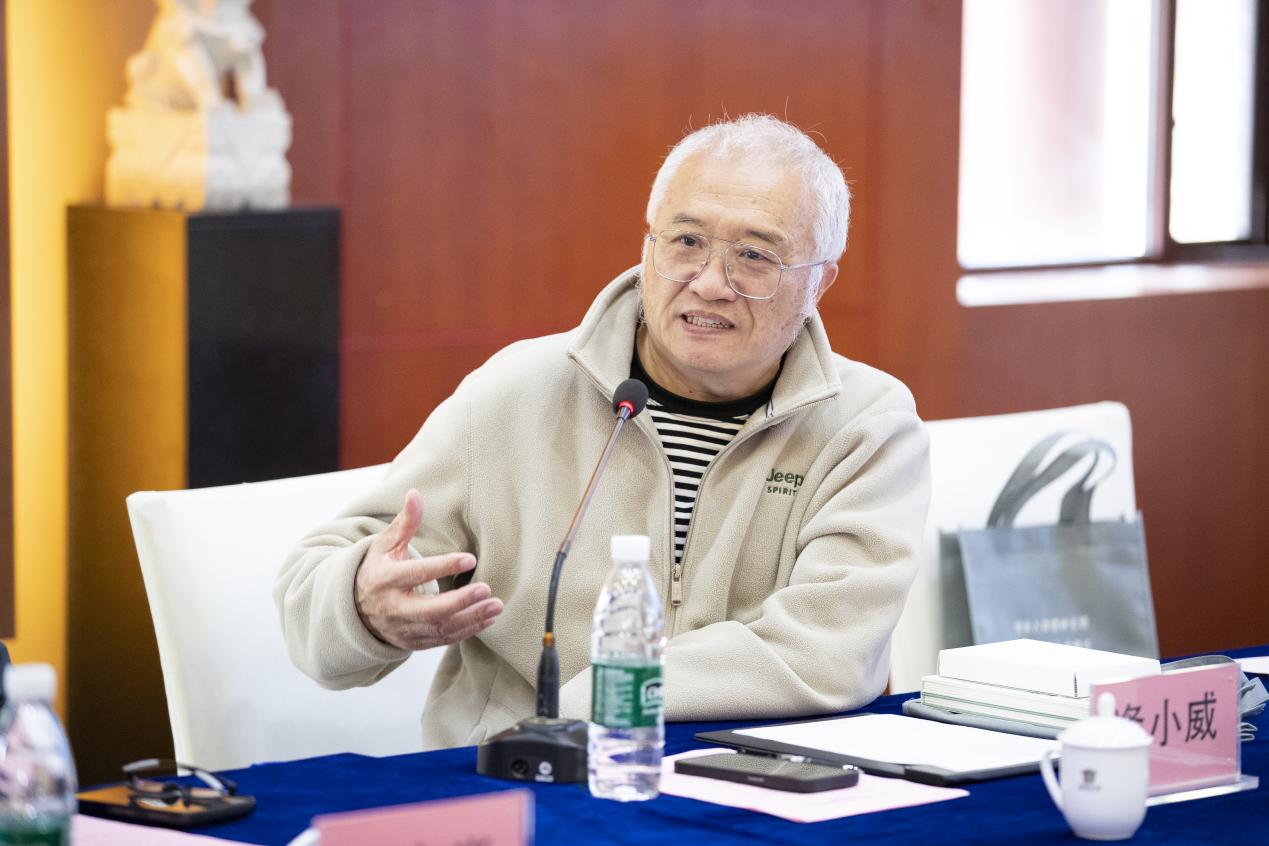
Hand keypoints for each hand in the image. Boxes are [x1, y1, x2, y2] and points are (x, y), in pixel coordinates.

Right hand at [354, 489, 503, 649]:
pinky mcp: (413, 642)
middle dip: (460, 602)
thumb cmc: (377, 569)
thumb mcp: (385, 544)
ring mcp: (403, 629)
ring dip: (471, 618)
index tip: (470, 558)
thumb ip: (404, 522)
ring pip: (440, 628)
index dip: (443, 567)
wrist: (354, 610)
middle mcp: (394, 608)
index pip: (416, 574)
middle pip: (429, 610)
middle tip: (486, 589)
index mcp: (385, 580)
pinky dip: (467, 631)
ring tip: (496, 605)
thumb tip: (415, 493)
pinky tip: (488, 619)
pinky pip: (443, 639)